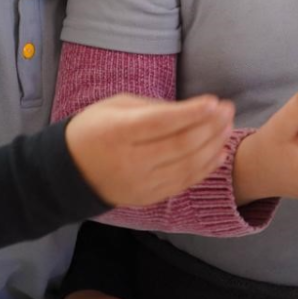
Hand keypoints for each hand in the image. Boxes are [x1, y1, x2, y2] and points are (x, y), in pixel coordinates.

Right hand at [65, 93, 233, 206]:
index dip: (192, 112)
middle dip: (210, 126)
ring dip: (213, 146)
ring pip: (186, 166)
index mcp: (118, 132)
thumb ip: (153, 107)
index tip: (215, 101)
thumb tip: (192, 110)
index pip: (162, 122)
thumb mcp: (116, 106)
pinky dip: (204, 168)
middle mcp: (130, 161)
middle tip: (228, 110)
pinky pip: (183, 183)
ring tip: (228, 128)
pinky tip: (218, 152)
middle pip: (180, 145)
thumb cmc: (95, 128)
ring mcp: (140, 184)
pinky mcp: (148, 198)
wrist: (69, 172)